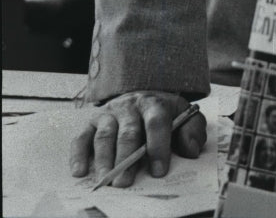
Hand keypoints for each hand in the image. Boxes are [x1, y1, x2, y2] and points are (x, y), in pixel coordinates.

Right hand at [69, 91, 206, 187]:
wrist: (143, 96)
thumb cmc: (165, 115)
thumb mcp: (185, 116)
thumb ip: (193, 131)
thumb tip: (191, 150)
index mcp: (155, 104)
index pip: (157, 122)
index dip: (158, 146)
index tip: (158, 171)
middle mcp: (130, 106)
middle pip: (128, 131)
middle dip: (127, 158)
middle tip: (125, 182)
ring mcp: (109, 113)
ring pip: (105, 135)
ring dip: (104, 159)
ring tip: (106, 180)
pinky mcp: (92, 122)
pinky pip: (81, 137)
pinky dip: (78, 154)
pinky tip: (79, 171)